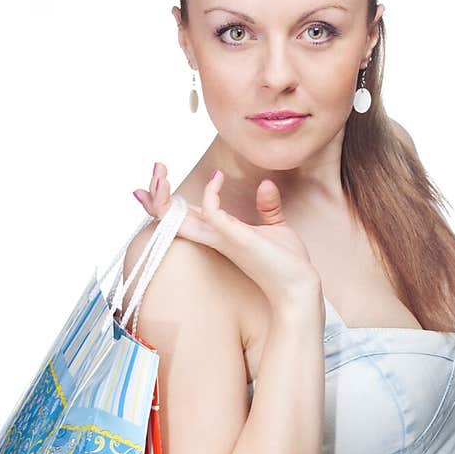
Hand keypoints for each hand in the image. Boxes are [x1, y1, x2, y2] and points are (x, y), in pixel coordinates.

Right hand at [133, 162, 321, 309]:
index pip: (182, 216)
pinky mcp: (235, 237)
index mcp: (217, 235)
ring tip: (161, 170)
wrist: (298, 286)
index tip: (159, 176)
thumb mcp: (275, 227)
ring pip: (178, 218)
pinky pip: (212, 212)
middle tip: (157, 167)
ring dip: (165, 194)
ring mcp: (221, 238)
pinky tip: (218, 177)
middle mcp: (213, 237)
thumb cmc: (286, 264)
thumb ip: (267, 207)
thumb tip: (265, 184)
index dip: (166, 199)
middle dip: (156, 193)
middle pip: (170, 218)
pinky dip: (210, 193)